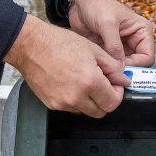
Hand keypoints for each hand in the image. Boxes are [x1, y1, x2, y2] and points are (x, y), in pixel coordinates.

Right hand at [4, 14, 129, 117]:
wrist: (32, 46)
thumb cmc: (60, 42)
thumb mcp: (93, 49)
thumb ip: (112, 67)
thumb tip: (124, 80)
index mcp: (90, 81)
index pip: (112, 103)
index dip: (118, 95)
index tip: (116, 85)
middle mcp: (76, 97)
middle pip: (100, 112)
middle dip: (106, 99)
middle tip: (104, 84)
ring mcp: (62, 103)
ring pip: (85, 111)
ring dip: (90, 100)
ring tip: (85, 80)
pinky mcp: (51, 104)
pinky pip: (70, 108)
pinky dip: (76, 100)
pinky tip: (72, 83)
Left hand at [67, 0, 154, 67]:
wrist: (80, 3)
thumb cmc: (97, 5)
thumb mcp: (107, 24)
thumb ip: (114, 46)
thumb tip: (120, 69)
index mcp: (141, 31)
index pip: (147, 56)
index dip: (136, 66)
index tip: (121, 70)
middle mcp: (135, 40)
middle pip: (138, 65)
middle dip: (126, 72)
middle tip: (112, 76)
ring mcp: (122, 47)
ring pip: (125, 68)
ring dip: (116, 72)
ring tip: (103, 73)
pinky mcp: (110, 51)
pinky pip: (113, 66)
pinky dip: (108, 70)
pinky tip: (99, 70)